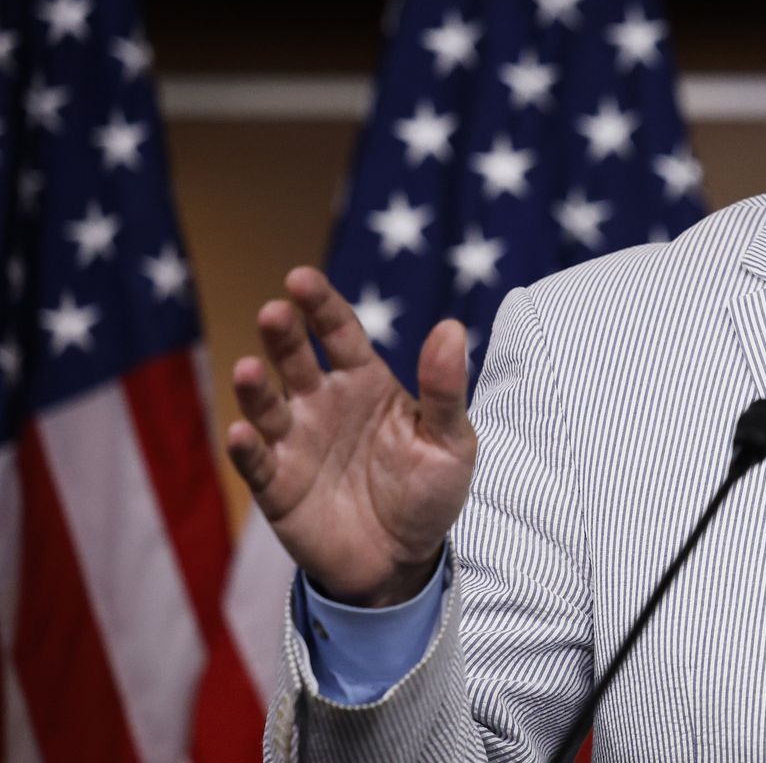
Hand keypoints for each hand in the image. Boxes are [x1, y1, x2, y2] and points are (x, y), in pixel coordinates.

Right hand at [225, 267, 475, 606]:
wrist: (403, 561)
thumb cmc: (428, 492)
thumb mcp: (450, 441)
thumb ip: (445, 389)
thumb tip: (452, 327)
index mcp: (365, 382)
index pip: (339, 333)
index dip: (321, 305)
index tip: (301, 278)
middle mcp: (322, 403)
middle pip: (296, 359)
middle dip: (282, 334)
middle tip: (275, 311)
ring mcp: (295, 442)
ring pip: (266, 406)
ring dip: (254, 388)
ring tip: (248, 369)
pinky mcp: (276, 485)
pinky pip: (256, 462)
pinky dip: (245, 447)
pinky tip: (240, 432)